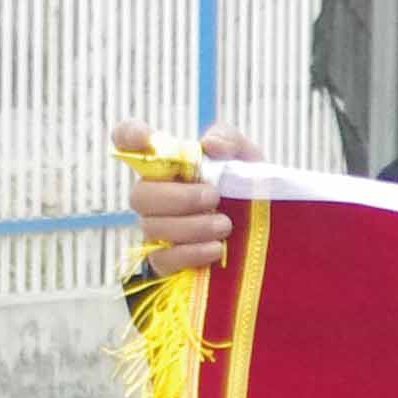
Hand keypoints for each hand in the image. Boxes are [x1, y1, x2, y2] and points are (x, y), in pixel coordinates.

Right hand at [117, 117, 259, 280]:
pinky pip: (162, 259)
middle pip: (140, 195)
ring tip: (225, 225)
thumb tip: (210, 144)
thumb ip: (228, 139)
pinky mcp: (166, 260)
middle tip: (214, 197)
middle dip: (178, 197)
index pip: (130, 141)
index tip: (145, 139)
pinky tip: (216, 249)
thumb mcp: (246, 156)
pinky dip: (191, 253)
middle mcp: (155, 195)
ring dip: (192, 226)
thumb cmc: (246, 187)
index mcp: (168, 164)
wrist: (268, 230)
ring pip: (153, 227)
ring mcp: (158, 229)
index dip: (129, 136)